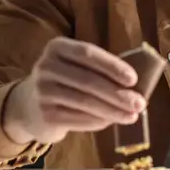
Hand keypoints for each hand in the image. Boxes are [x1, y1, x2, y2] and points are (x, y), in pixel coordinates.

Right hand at [3, 38, 146, 144]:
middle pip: (88, 80)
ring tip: (132, 116)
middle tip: (140, 104)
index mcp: (57, 47)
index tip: (134, 79)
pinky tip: (112, 121)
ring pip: (85, 102)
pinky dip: (99, 121)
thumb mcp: (77, 67)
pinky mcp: (45, 115)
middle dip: (118, 93)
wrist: (29, 105)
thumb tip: (137, 86)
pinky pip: (78, 118)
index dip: (112, 66)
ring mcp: (43, 91)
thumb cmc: (66, 82)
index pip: (87, 53)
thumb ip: (101, 71)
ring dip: (112, 110)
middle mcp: (46, 66)